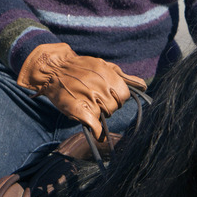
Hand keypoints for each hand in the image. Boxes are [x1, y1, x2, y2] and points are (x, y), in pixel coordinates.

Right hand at [17, 43, 145, 137]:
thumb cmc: (81, 68)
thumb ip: (123, 76)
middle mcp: (100, 86)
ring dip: (100, 114)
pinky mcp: (77, 109)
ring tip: (89, 106)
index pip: (124, 94)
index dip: (118, 98)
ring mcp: (88, 98)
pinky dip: (97, 130)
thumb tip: (143, 86)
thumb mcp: (103, 66)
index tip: (109, 96)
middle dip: (109, 106)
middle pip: (115, 106)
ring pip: (105, 115)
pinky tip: (95, 129)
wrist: (54, 69)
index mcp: (108, 75)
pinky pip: (95, 125)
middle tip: (97, 101)